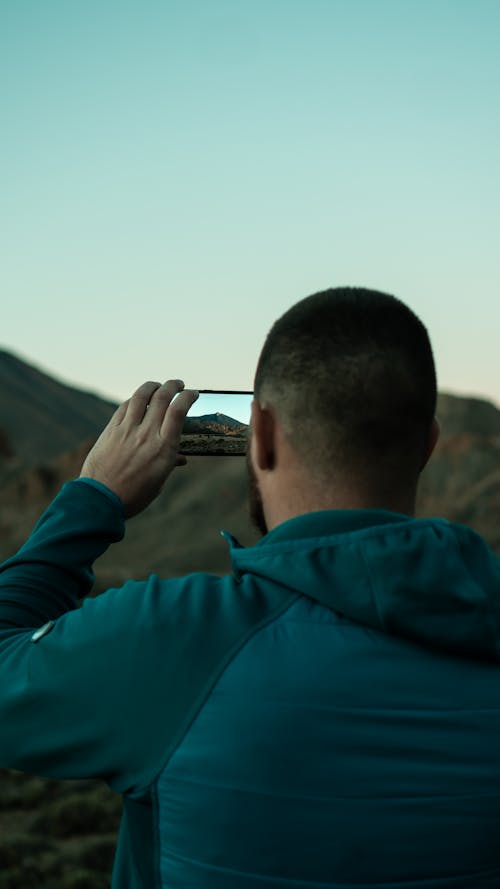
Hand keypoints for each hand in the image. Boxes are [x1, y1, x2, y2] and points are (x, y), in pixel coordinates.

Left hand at [80, 380, 198, 517]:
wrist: (101, 500)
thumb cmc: (134, 496)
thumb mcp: (159, 482)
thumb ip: (170, 463)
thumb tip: (181, 458)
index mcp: (164, 449)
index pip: (178, 411)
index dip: (188, 397)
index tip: (193, 394)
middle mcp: (147, 435)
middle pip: (162, 397)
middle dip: (173, 386)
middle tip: (179, 385)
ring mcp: (127, 430)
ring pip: (141, 396)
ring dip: (152, 386)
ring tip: (158, 386)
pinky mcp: (111, 431)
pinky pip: (124, 407)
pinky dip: (135, 400)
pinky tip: (138, 400)